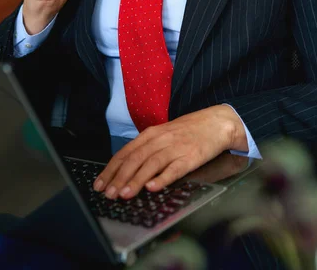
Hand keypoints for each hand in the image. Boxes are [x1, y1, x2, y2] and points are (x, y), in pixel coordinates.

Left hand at [94, 105, 247, 198]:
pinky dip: (162, 178)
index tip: (100, 183)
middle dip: (119, 177)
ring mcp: (175, 148)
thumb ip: (147, 149)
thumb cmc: (188, 131)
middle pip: (135, 158)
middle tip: (108, 193)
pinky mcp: (191, 157)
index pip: (126, 152)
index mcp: (151, 134)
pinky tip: (153, 187)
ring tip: (124, 194)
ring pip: (151, 164)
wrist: (216, 122)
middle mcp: (160, 140)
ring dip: (136, 180)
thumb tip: (126, 169)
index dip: (111, 169)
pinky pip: (174, 169)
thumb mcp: (164, 135)